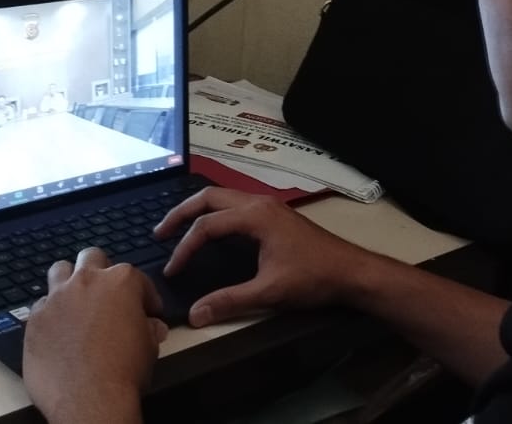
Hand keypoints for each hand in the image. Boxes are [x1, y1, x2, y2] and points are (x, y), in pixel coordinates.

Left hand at [23, 247, 166, 423]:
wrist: (89, 400)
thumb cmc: (123, 372)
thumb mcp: (149, 347)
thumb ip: (148, 328)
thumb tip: (150, 326)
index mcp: (121, 282)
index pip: (137, 278)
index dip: (145, 296)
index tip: (147, 311)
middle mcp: (86, 281)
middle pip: (91, 258)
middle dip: (101, 271)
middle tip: (106, 295)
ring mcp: (56, 298)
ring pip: (59, 270)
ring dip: (68, 281)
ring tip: (75, 301)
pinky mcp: (34, 319)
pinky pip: (40, 306)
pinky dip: (50, 313)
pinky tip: (57, 331)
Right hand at [154, 187, 374, 326]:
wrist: (351, 271)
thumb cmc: (314, 277)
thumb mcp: (269, 292)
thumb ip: (230, 301)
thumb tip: (196, 314)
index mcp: (256, 216)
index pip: (207, 225)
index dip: (184, 248)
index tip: (172, 269)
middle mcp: (260, 203)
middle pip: (209, 197)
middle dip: (181, 212)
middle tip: (160, 232)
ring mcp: (269, 207)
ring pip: (223, 197)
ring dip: (199, 209)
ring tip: (178, 228)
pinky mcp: (275, 215)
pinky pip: (236, 204)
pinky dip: (216, 213)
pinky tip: (212, 231)